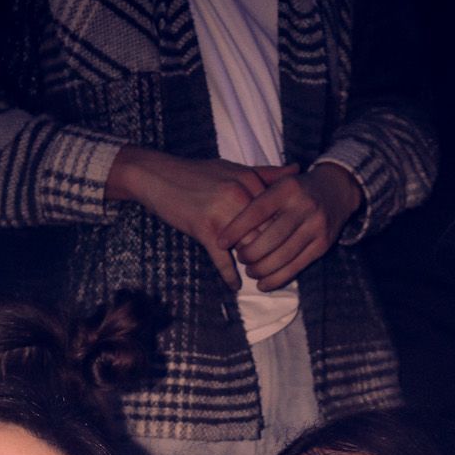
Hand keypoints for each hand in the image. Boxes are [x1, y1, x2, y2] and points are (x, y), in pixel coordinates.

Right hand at [108, 146, 297, 288]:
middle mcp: (239, 194)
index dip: (284, 232)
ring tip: (258, 277)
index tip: (288, 246)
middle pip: (266, 232)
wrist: (157, 176)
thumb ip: (266, 173)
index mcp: (249, 180)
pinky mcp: (204, 228)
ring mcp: (222, 212)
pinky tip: (234, 285)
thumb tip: (297, 170)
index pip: (276, 212)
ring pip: (248, 246)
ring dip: (254, 266)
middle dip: (272, 252)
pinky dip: (230, 275)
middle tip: (276, 269)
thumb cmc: (196, 174)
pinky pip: (223, 259)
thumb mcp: (233, 169)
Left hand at [217, 163, 362, 289]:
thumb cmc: (296, 189)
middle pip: (271, 237)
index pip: (257, 210)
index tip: (220, 242)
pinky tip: (263, 284)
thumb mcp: (278, 182)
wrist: (336, 190)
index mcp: (288, 187)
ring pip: (283, 256)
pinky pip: (297, 266)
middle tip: (240, 258)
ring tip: (250, 271)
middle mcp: (304, 206)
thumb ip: (255, 195)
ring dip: (262, 269)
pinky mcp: (323, 244)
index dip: (237, 228)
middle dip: (250, 253)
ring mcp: (316, 226)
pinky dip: (278, 279)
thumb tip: (227, 217)